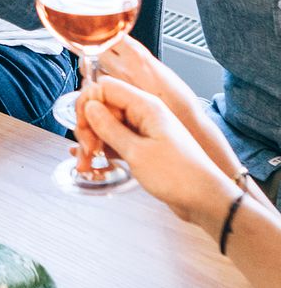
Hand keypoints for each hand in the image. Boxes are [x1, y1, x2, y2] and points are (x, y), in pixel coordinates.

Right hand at [76, 77, 234, 226]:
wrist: (203, 198)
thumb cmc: (178, 175)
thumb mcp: (137, 152)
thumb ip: (109, 127)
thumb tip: (89, 107)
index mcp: (146, 106)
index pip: (105, 88)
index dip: (88, 105)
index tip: (83, 130)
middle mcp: (144, 113)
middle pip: (103, 107)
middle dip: (88, 127)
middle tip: (87, 151)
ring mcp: (143, 129)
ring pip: (106, 125)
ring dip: (92, 142)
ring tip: (87, 164)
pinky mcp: (142, 145)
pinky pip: (115, 140)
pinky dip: (103, 150)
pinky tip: (94, 164)